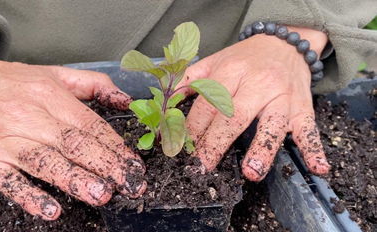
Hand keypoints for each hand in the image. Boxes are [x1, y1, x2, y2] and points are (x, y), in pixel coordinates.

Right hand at [0, 42, 146, 219]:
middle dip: (104, 165)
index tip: (134, 164)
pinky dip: (30, 196)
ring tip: (101, 194)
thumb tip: (127, 100)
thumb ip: (95, 84)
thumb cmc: (13, 82)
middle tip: (129, 184)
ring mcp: (5, 140)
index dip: (115, 146)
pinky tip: (51, 210)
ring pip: (44, 163)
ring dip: (74, 181)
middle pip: (72, 144)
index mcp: (49, 95)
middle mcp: (28, 116)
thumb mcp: (55, 74)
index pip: (89, 124)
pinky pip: (9, 181)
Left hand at [179, 27, 329, 180]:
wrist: (284, 42)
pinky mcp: (302, 106)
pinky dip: (313, 147)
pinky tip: (317, 166)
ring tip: (252, 172)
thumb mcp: (214, 60)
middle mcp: (257, 83)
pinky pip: (309, 128)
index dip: (192, 127)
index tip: (181, 148)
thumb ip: (189, 79)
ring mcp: (282, 96)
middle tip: (202, 166)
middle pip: (234, 115)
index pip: (208, 104)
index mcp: (231, 71)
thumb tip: (166, 102)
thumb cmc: (245, 57)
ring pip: (272, 123)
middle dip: (215, 143)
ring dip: (263, 148)